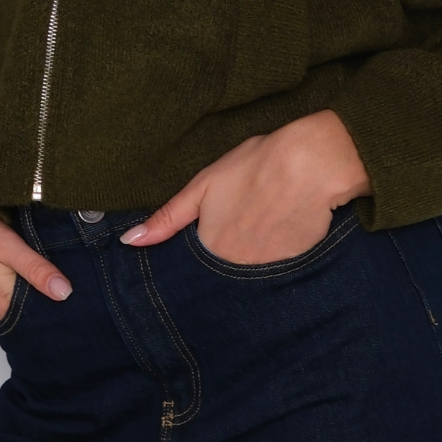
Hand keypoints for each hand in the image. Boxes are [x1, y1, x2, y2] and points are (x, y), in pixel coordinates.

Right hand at [0, 200, 72, 321]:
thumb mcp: (2, 242)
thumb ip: (34, 267)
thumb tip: (65, 293)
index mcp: (3, 301)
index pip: (45, 316)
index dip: (68, 309)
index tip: (89, 299)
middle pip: (34, 314)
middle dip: (56, 303)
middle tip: (83, 287)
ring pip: (22, 306)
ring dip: (39, 296)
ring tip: (64, 279)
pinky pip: (7, 298)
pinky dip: (23, 290)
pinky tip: (33, 276)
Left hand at [120, 111, 370, 264]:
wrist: (312, 165)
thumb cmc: (255, 166)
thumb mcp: (203, 185)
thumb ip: (167, 218)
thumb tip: (128, 243)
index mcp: (210, 248)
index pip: (195, 269)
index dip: (201, 253)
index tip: (209, 240)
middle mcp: (236, 268)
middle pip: (223, 276)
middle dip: (224, 264)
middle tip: (240, 232)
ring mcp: (267, 272)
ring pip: (250, 276)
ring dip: (250, 263)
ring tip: (260, 234)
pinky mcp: (295, 269)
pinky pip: (278, 273)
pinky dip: (276, 261)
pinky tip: (281, 237)